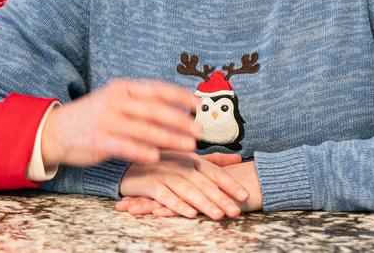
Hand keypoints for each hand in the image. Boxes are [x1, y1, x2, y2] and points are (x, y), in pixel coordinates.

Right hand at [40, 79, 199, 167]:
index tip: (198, 104)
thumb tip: (178, 109)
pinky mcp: (99, 141)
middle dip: (180, 119)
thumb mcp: (115, 101)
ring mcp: (107, 121)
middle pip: (154, 109)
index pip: (156, 89)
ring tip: (188, 145)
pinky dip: (142, 151)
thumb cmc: (93, 117)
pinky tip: (157, 157)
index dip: (179, 95)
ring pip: (144, 129)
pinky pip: (125, 146)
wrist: (56, 130)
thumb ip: (141, 103)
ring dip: (169, 137)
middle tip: (200, 129)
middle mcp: (115, 101)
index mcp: (122, 88)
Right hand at [116, 152, 250, 219]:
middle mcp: (179, 164)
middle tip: (235, 211)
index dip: (230, 183)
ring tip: (218, 215)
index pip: (214, 171)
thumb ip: (213, 160)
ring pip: (187, 190)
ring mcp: (164, 173)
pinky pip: (165, 195)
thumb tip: (238, 158)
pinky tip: (189, 213)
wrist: (129, 167)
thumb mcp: (188, 158)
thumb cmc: (162, 163)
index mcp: (191, 157)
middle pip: (203, 183)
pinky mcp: (149, 184)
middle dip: (220, 198)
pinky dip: (177, 204)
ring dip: (203, 203)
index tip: (244, 195)